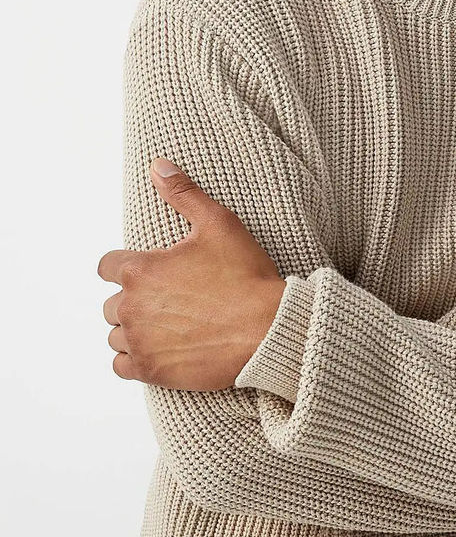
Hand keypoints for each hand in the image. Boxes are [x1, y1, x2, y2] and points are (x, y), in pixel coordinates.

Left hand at [97, 157, 286, 389]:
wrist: (268, 329)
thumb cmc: (247, 277)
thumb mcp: (219, 224)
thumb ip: (183, 194)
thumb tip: (158, 166)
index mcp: (139, 269)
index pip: (106, 267)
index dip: (125, 269)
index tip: (148, 275)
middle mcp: (131, 306)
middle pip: (111, 304)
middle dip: (133, 302)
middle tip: (166, 304)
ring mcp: (140, 340)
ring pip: (116, 336)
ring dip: (133, 332)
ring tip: (164, 329)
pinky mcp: (152, 370)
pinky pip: (121, 366)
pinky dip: (133, 361)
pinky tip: (156, 353)